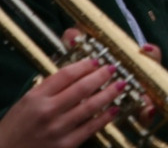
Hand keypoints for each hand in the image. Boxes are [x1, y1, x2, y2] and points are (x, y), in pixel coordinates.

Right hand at [0, 59, 124, 147]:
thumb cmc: (15, 129)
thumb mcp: (26, 102)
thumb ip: (49, 87)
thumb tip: (76, 72)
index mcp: (36, 98)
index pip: (65, 75)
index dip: (84, 65)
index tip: (96, 60)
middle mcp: (47, 111)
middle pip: (82, 88)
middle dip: (102, 75)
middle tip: (113, 68)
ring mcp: (57, 129)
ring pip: (90, 106)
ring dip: (109, 93)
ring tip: (120, 84)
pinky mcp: (65, 145)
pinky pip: (90, 128)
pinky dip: (105, 117)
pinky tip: (114, 109)